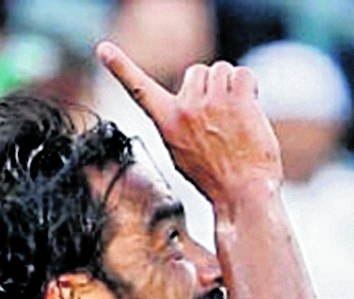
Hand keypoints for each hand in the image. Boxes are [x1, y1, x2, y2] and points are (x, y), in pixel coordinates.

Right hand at [95, 40, 281, 205]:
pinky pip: (243, 74)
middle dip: (211, 87)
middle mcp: (185, 108)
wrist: (242, 194)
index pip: (139, 89)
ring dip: (231, 87)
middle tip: (221, 117)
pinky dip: (249, 88)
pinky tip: (250, 110)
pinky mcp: (238, 102)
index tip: (103, 49)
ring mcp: (212, 103)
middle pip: (198, 71)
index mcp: (167, 122)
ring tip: (236, 117)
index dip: (119, 67)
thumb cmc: (215, 178)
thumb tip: (188, 104)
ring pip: (222, 70)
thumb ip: (179, 123)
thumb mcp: (181, 153)